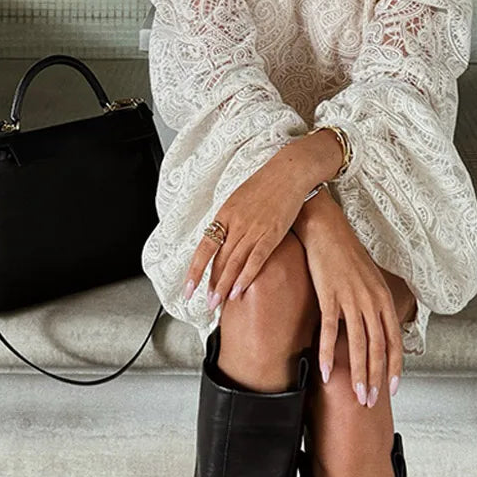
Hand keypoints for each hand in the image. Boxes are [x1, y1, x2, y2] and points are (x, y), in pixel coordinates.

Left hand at [182, 141, 314, 309]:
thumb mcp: (239, 198)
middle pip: (219, 260)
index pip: (205, 248)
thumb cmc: (265, 183)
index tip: (188, 289)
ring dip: (225, 286)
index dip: (195, 270)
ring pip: (234, 263)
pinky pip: (256, 259)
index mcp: (225, 214)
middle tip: (206, 305)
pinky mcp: (272, 233)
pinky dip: (246, 277)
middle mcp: (236, 223)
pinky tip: (239, 290)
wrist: (289, 171)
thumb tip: (221, 239)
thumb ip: (230, 220)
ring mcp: (254, 229)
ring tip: (218, 303)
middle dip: (211, 285)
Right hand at [294, 187, 402, 408]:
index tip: (393, 388)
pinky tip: (326, 373)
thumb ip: (372, 301)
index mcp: (382, 297)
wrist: (325, 228)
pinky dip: (329, 354)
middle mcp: (371, 300)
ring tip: (356, 396)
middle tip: (371, 401)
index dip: (395, 366)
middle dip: (376, 377)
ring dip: (358, 374)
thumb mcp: (368, 278)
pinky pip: (331, 331)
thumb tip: (373, 323)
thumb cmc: (344, 252)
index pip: (394, 339)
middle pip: (378, 347)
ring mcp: (351, 298)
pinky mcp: (329, 295)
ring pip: (358, 344)